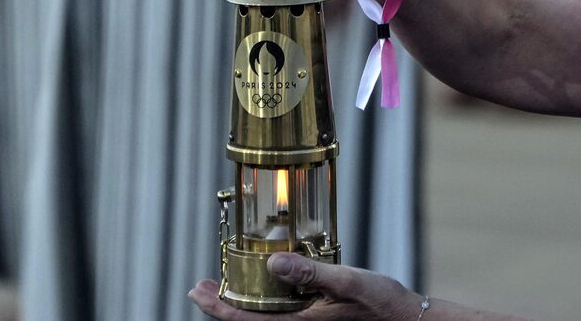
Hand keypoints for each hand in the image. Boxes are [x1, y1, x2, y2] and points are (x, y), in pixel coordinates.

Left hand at [189, 252, 420, 319]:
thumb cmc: (383, 305)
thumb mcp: (348, 283)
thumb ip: (311, 274)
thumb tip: (273, 264)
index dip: (218, 308)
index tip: (197, 292)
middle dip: (221, 305)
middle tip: (199, 287)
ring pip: (262, 318)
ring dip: (239, 302)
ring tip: (220, 286)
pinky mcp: (315, 320)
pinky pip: (279, 313)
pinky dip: (262, 301)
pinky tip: (262, 286)